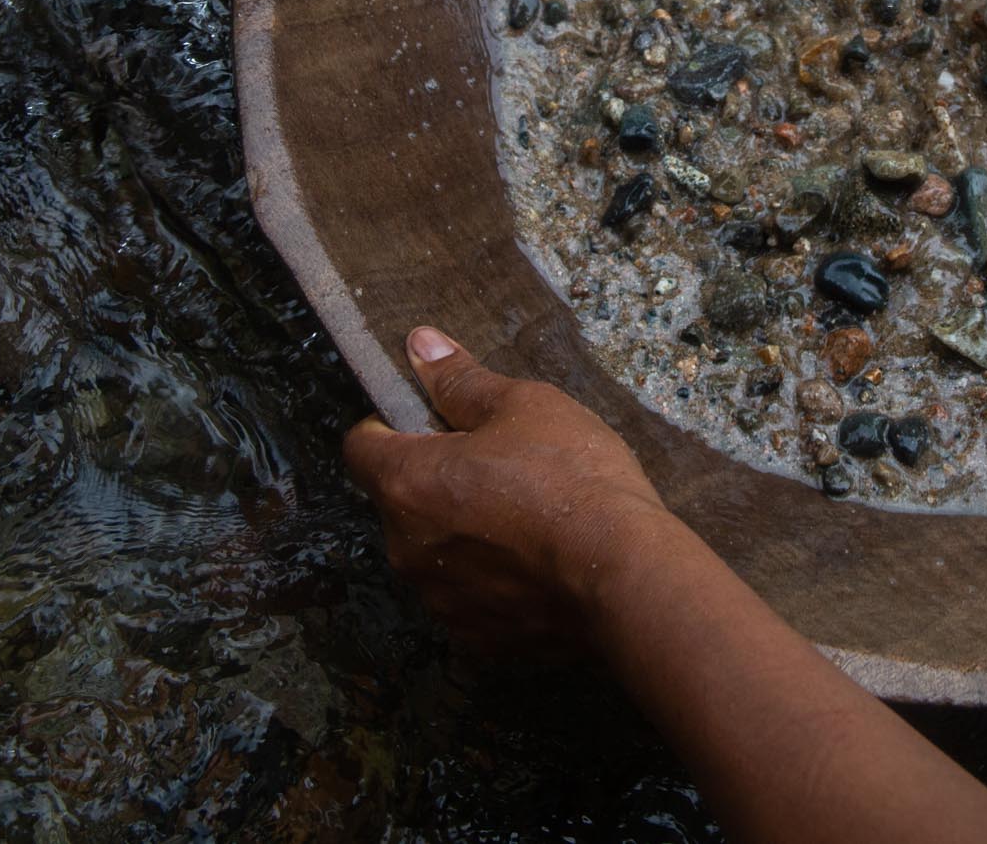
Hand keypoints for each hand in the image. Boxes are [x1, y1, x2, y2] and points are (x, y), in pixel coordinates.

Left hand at [341, 328, 677, 656]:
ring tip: (525, 520)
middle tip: (498, 465)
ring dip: (461, 535)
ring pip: (434, 554)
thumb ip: (460, 380)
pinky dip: (491, 583)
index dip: (390, 426)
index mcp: (408, 482)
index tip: (432, 421)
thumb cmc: (573, 478)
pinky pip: (469, 599)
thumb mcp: (523, 406)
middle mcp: (406, 548)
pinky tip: (537, 566)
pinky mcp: (476, 640)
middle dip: (436, 482)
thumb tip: (421, 346)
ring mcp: (440, 601)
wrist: (625, 574)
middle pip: (399, 502)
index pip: (361, 446)